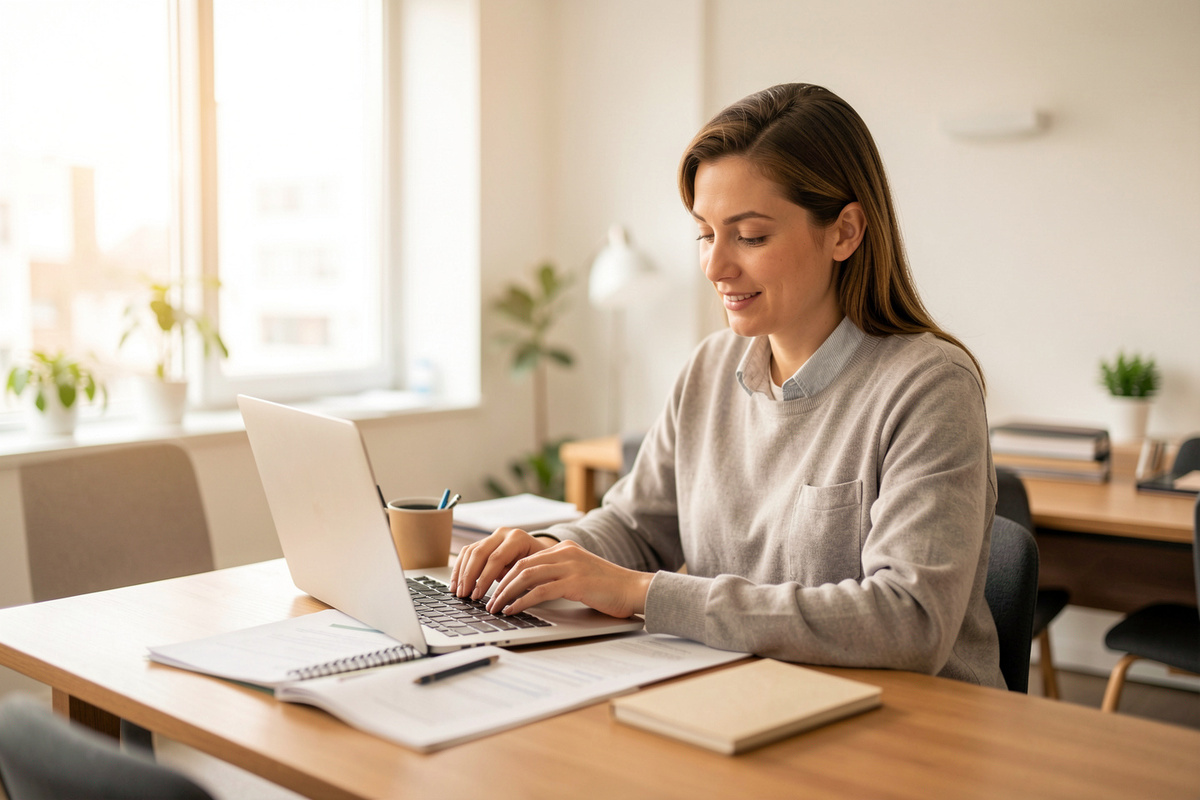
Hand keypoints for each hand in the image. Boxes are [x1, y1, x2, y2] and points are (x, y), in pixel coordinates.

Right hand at [449, 527, 553, 600]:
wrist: (543, 553)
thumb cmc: (540, 566)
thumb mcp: (534, 572)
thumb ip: (516, 579)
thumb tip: (499, 595)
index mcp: (517, 538)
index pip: (496, 558)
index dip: (484, 578)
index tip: (477, 596)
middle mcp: (503, 534)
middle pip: (479, 553)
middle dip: (469, 576)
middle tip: (464, 595)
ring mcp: (493, 536)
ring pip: (470, 552)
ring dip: (461, 573)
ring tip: (458, 592)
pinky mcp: (485, 541)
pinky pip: (467, 553)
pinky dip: (460, 568)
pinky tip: (456, 583)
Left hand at [484, 540, 651, 618]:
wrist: (634, 590)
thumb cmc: (609, 588)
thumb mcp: (580, 575)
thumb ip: (559, 576)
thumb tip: (530, 590)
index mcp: (564, 549)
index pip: (526, 558)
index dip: (506, 574)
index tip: (493, 589)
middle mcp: (565, 553)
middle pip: (521, 565)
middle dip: (500, 584)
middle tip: (487, 600)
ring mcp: (570, 566)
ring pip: (526, 575)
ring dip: (506, 593)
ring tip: (495, 607)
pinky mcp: (575, 582)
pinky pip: (540, 590)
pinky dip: (522, 600)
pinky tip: (513, 609)